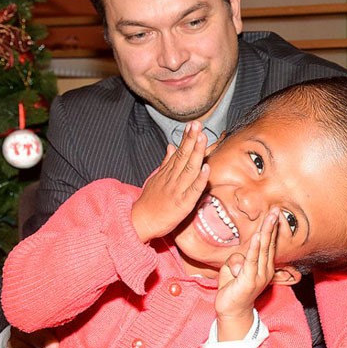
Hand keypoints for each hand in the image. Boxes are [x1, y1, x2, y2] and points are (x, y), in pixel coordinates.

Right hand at [132, 121, 209, 242]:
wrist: (140, 222)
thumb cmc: (150, 201)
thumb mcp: (156, 178)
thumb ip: (166, 162)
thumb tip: (171, 146)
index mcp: (167, 173)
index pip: (179, 152)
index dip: (187, 138)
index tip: (193, 124)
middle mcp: (172, 178)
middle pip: (183, 156)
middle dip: (191, 140)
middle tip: (198, 125)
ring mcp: (178, 190)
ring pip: (189, 168)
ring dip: (196, 153)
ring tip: (202, 138)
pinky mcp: (183, 204)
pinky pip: (193, 190)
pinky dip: (200, 179)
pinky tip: (206, 168)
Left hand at [215, 208, 279, 340]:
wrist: (231, 311)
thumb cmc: (232, 288)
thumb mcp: (231, 269)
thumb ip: (236, 259)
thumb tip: (238, 262)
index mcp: (263, 266)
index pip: (268, 243)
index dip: (270, 228)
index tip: (273, 213)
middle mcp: (265, 269)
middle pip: (268, 243)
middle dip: (272, 225)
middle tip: (276, 210)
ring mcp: (259, 275)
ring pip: (262, 249)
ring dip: (267, 231)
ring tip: (271, 217)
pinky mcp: (250, 280)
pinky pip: (252, 260)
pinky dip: (255, 247)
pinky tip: (259, 236)